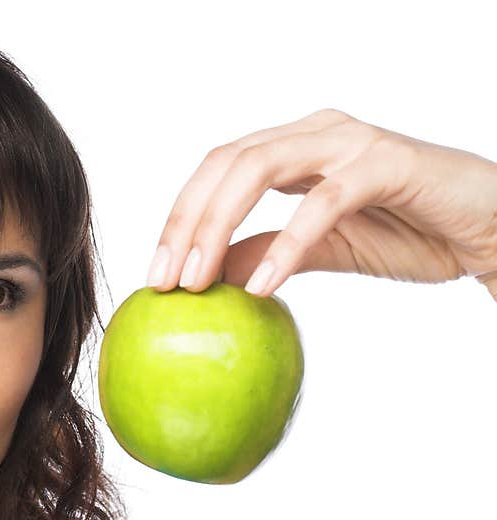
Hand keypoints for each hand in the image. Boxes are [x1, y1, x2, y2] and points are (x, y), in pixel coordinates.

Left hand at [146, 108, 496, 300]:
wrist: (488, 231)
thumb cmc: (410, 232)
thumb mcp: (323, 251)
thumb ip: (267, 252)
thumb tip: (210, 274)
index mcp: (293, 148)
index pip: (216, 172)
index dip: (179, 219)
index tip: (157, 276)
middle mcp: (314, 133)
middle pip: (224, 164)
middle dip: (185, 223)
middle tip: (165, 281)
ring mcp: (349, 141)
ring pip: (259, 168)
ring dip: (217, 227)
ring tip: (197, 283)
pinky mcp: (387, 163)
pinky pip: (323, 202)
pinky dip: (287, 244)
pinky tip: (263, 285)